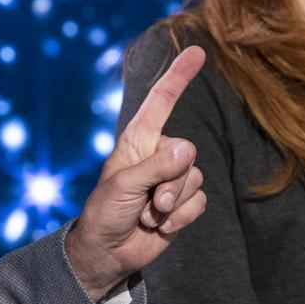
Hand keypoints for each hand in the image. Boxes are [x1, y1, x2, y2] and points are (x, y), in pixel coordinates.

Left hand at [66, 45, 206, 298]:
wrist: (107, 252)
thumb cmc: (105, 213)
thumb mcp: (123, 186)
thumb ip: (155, 167)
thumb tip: (187, 151)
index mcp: (139, 141)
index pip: (161, 102)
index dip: (178, 76)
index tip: (196, 51)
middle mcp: (159, 154)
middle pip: (188, 152)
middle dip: (168, 182)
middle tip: (145, 202)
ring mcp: (172, 179)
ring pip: (195, 179)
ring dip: (171, 204)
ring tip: (147, 215)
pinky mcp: (183, 203)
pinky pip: (199, 202)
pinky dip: (180, 218)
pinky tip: (160, 226)